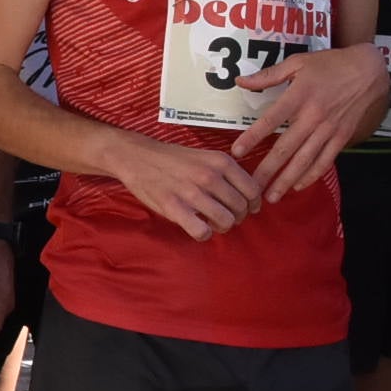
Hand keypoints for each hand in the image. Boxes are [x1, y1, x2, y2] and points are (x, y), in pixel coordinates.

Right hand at [101, 131, 261, 240]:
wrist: (138, 157)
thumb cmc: (172, 158)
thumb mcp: (205, 155)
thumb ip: (226, 172)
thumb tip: (248, 193)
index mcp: (220, 162)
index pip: (253, 190)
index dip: (253, 204)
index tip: (247, 208)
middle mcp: (210, 176)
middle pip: (241, 208)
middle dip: (238, 217)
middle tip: (226, 216)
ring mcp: (192, 193)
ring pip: (226, 222)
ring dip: (222, 227)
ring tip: (212, 223)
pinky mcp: (175, 208)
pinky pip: (202, 232)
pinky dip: (203, 234)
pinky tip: (197, 226)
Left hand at [230, 42, 390, 196]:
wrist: (368, 71)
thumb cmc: (330, 65)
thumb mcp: (297, 63)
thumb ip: (268, 75)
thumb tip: (241, 81)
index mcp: (299, 96)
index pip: (271, 120)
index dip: (253, 137)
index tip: (236, 152)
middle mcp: (313, 116)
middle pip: (286, 148)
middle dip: (267, 170)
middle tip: (251, 188)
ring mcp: (329, 129)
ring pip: (305, 160)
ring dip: (287, 180)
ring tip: (272, 196)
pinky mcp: (342, 137)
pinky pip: (325, 160)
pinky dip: (311, 175)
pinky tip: (297, 186)